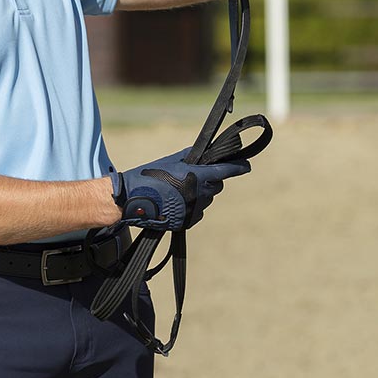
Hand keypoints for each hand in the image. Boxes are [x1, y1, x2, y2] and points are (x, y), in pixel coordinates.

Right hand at [110, 148, 250, 230]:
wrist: (131, 201)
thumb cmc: (148, 176)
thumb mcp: (171, 161)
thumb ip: (190, 157)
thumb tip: (203, 154)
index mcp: (196, 177)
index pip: (224, 171)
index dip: (237, 168)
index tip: (246, 166)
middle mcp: (198, 195)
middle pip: (216, 187)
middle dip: (211, 181)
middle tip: (195, 176)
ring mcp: (193, 210)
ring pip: (206, 200)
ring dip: (199, 195)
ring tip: (178, 190)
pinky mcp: (186, 222)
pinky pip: (196, 212)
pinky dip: (191, 207)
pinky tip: (175, 202)